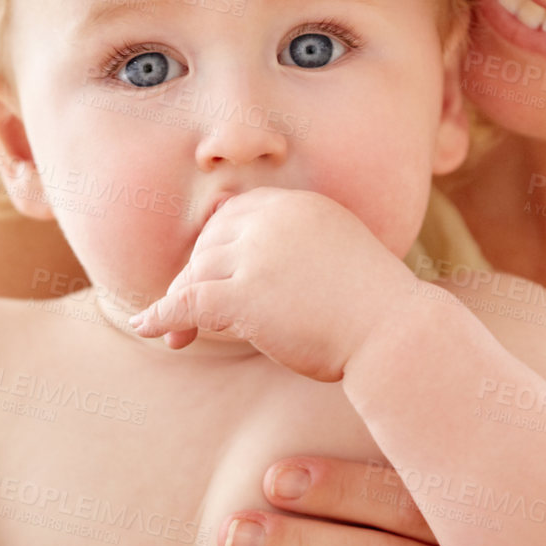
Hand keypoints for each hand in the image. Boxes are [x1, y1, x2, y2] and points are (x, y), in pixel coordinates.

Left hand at [131, 189, 417, 379]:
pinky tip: (149, 328)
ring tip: (179, 339)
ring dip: (180, 305)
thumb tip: (267, 277)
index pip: (233, 216)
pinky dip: (163, 316)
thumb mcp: (338, 258)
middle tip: (185, 316)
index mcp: (298, 205)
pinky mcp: (245, 295)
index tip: (205, 277)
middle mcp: (274, 220)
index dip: (213, 248)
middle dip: (193, 278)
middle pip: (210, 243)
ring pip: (198, 273)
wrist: (396, 333)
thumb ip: (300, 251)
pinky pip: (188, 303)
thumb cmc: (377, 308)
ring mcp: (258, 255)